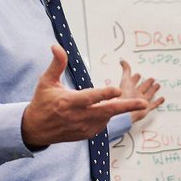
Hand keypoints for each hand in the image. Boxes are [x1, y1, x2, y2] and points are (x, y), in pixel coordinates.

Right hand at [22, 45, 147, 147]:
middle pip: (106, 111)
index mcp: (68, 102)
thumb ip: (56, 64)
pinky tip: (101, 109)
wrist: (36, 129)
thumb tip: (57, 45)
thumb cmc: (42, 102)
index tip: (118, 90)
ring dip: (116, 108)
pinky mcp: (87, 134)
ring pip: (106, 117)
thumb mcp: (46, 81)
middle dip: (126, 106)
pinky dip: (106, 115)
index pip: (90, 98)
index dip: (104, 94)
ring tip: (122, 101)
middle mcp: (78, 117)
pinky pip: (103, 124)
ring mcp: (84, 128)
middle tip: (144, 103)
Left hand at [118, 59, 163, 122]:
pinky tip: (162, 98)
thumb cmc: (125, 96)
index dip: (135, 78)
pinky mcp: (146, 108)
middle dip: (146, 83)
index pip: (132, 81)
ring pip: (148, 94)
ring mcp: (141, 101)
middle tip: (151, 79)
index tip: (138, 74)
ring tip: (157, 85)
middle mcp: (135, 94)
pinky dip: (158, 101)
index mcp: (129, 88)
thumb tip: (122, 60)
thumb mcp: (126, 80)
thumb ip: (126, 70)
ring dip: (153, 90)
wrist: (126, 111)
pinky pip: (154, 104)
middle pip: (142, 87)